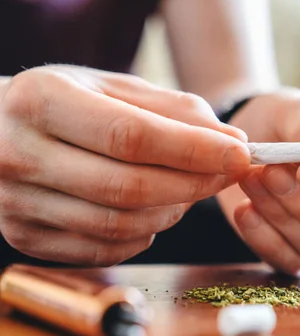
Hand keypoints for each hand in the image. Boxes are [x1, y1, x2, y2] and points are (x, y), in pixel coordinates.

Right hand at [0, 65, 249, 264]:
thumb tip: (232, 141)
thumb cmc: (65, 104)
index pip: (131, 136)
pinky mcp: (27, 238)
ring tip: (189, 188)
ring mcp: (17, 204)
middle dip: (194, 184)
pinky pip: (106, 248)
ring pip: (121, 225)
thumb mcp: (113, 87)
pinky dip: (145, 234)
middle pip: (129, 188)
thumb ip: (174, 111)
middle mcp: (19, 155)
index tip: (240, 153)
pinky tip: (154, 209)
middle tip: (228, 173)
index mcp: (41, 102)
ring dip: (173, 211)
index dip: (194, 150)